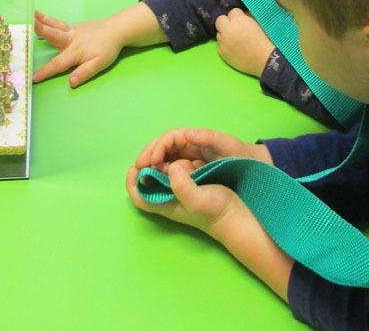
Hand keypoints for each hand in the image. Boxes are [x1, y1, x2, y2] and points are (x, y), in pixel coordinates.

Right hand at [33, 10, 124, 86]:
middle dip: (40, 30)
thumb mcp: (99, 64)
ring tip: (29, 13)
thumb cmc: (107, 48)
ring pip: (53, 25)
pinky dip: (47, 19)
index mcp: (75, 52)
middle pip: (52, 35)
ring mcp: (71, 30)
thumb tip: (71, 82)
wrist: (116, 30)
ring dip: (41, 19)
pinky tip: (38, 16)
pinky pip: (57, 22)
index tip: (33, 78)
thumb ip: (84, 73)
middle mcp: (70, 39)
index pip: (57, 64)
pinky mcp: (73, 26)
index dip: (45, 71)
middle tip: (27, 23)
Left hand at [127, 127, 270, 236]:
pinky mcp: (191, 182)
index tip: (135, 166)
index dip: (132, 182)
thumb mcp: (197, 200)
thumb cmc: (215, 211)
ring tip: (179, 159)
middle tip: (158, 154)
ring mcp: (180, 189)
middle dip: (151, 164)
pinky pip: (179, 168)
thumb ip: (182, 185)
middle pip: (150, 179)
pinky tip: (191, 160)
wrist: (236, 214)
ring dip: (168, 162)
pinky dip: (181, 161)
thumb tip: (171, 167)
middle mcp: (169, 196)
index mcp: (165, 203)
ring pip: (164, 170)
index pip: (139, 196)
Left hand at [215, 8, 275, 77]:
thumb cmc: (266, 40)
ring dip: (225, 34)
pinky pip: (220, 45)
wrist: (266, 60)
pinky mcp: (222, 53)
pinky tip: (235, 48)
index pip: (232, 11)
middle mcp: (227, 30)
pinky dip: (225, 45)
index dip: (239, 15)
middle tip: (236, 27)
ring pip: (219, 33)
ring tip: (236, 39)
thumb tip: (243, 14)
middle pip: (220, 20)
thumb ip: (248, 15)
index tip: (244, 20)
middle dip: (227, 22)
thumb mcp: (259, 22)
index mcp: (238, 20)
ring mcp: (223, 42)